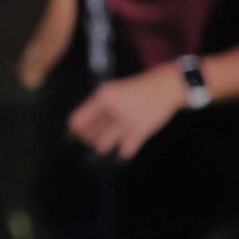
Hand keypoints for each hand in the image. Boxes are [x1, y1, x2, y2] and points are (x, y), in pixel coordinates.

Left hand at [67, 64, 186, 160]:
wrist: (164, 87)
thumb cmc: (134, 90)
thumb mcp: (111, 90)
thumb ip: (95, 106)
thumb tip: (76, 127)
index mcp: (103, 96)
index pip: (78, 121)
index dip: (74, 131)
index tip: (74, 136)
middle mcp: (113, 108)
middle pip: (89, 135)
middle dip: (89, 139)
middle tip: (93, 138)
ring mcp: (127, 120)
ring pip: (102, 145)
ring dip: (102, 146)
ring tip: (105, 142)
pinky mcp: (141, 130)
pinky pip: (124, 150)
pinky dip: (122, 151)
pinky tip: (123, 147)